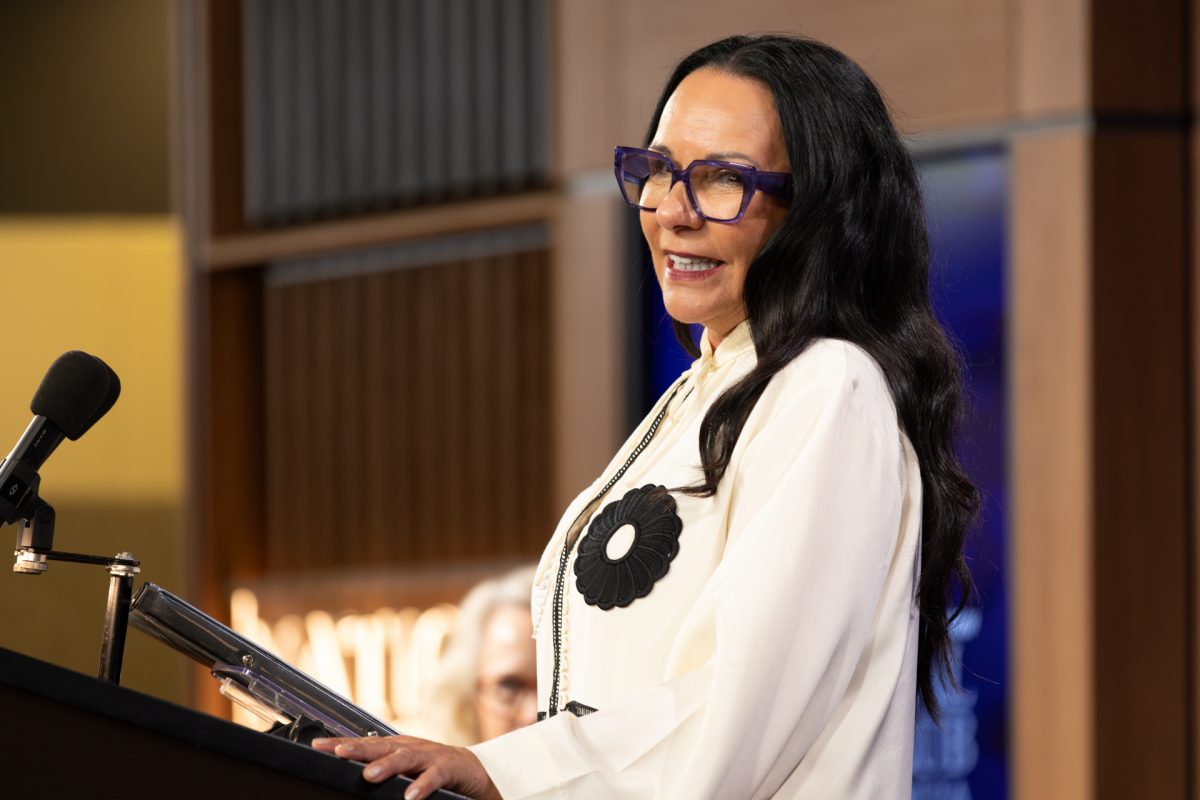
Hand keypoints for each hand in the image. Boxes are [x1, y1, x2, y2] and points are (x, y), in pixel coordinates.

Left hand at [311, 735, 500, 799]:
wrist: (471, 770)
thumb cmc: (431, 770)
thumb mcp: (403, 770)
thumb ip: (381, 772)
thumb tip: (353, 780)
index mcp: (396, 748)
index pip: (364, 744)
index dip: (342, 743)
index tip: (317, 745)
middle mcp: (410, 747)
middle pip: (381, 745)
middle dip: (359, 748)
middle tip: (339, 753)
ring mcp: (429, 756)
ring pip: (406, 757)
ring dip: (388, 765)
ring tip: (371, 775)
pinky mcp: (448, 768)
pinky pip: (434, 776)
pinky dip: (423, 784)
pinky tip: (411, 795)